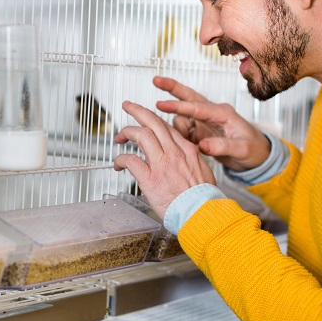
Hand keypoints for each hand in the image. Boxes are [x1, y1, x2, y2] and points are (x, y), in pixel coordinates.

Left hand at [113, 100, 215, 219]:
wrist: (203, 214)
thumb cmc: (203, 200)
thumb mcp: (203, 172)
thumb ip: (190, 162)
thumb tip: (181, 160)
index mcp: (188, 150)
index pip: (167, 127)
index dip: (154, 120)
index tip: (147, 119)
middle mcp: (175, 153)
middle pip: (154, 122)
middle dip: (138, 111)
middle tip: (128, 106)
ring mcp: (162, 164)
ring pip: (141, 135)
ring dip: (126, 132)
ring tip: (119, 137)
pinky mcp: (150, 179)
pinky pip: (130, 160)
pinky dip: (121, 159)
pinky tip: (118, 163)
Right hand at [153, 76, 270, 171]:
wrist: (257, 156)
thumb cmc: (253, 148)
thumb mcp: (241, 148)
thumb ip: (221, 146)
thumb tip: (202, 145)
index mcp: (223, 113)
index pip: (197, 107)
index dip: (178, 106)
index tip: (161, 104)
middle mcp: (212, 114)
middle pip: (188, 97)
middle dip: (172, 88)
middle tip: (155, 80)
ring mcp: (205, 122)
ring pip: (182, 117)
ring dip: (179, 128)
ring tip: (189, 141)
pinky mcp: (200, 132)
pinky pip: (184, 130)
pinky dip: (179, 135)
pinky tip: (183, 143)